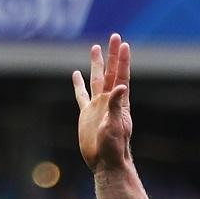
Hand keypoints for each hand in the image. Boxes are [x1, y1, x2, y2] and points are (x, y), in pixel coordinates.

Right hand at [73, 33, 133, 172]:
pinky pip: (81, 96)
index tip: (123, 44)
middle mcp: (108, 100)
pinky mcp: (86, 114)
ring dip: (96, 64)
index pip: (120, 75)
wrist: (105, 162)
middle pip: (109, 72)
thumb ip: (116, 106)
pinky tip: (76, 75)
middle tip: (114, 36)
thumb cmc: (114, 147)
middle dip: (111, 55)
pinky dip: (79, 85)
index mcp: (118, 102)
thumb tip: (120, 87)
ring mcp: (97, 106)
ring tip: (96, 48)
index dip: (122, 60)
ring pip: (95, 80)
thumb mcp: (116, 125)